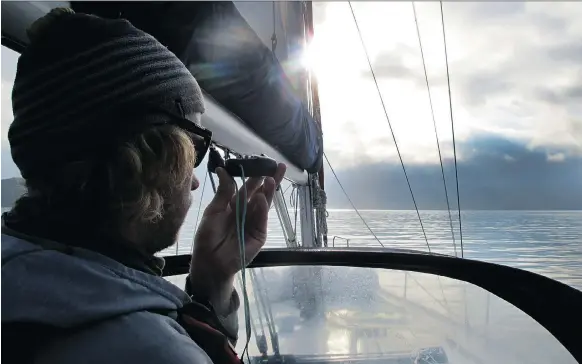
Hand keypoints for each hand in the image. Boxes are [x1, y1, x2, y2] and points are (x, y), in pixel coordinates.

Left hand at [189, 163, 285, 309]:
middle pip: (262, 192)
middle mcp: (247, 211)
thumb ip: (223, 192)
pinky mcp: (259, 235)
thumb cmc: (208, 237)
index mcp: (235, 204)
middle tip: (280, 166)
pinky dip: (262, 209)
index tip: (262, 162)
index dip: (255, 175)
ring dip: (268, 191)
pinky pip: (261, 220)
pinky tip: (262, 198)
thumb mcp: (213, 211)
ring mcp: (255, 223)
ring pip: (264, 204)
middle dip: (271, 180)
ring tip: (272, 178)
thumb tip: (223, 169)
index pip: (248, 186)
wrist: (209, 262)